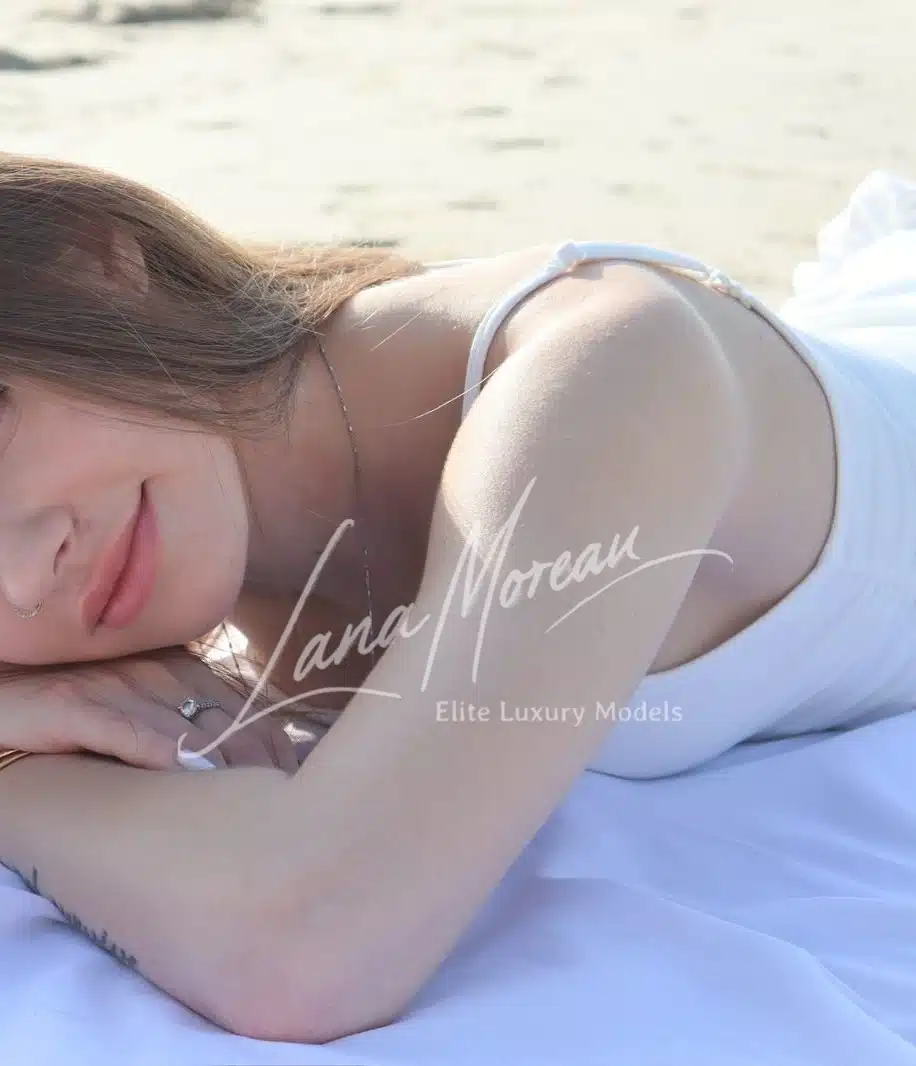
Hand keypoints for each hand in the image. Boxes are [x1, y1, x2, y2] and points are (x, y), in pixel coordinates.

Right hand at [0, 649, 299, 772]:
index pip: (247, 709)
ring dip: (222, 764)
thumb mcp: (145, 710)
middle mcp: (156, 672)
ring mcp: (116, 687)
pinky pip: (125, 730)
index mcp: (183, 670)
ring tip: (252, 802)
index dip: (276, 749)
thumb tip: (248, 765)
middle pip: (228, 721)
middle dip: (260, 766)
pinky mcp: (75, 705)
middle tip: (287, 811)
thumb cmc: (81, 713)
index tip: (298, 786)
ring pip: (185, 728)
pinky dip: (157, 751)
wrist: (4, 703)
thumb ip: (193, 724)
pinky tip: (183, 773)